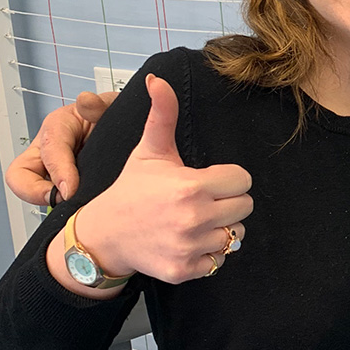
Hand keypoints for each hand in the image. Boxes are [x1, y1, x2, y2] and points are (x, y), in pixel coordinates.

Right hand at [4, 91, 115, 205]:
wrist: (129, 129)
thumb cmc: (115, 117)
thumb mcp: (111, 105)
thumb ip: (100, 104)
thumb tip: (86, 101)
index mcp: (58, 126)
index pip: (48, 150)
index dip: (58, 172)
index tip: (70, 190)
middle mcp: (49, 148)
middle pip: (20, 175)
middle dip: (34, 192)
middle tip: (61, 201)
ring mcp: (52, 168)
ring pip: (33, 189)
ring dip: (48, 200)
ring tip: (73, 206)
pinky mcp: (63, 183)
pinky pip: (53, 199)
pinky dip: (61, 206)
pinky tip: (82, 208)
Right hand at [77, 74, 252, 282]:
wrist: (104, 236)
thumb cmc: (132, 190)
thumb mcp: (149, 150)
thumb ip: (162, 114)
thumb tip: (158, 79)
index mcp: (191, 186)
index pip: (243, 180)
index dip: (228, 177)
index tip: (208, 179)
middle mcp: (194, 218)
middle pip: (245, 206)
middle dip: (228, 201)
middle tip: (202, 199)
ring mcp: (190, 247)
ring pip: (236, 234)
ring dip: (221, 227)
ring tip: (195, 220)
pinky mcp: (186, 270)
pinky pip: (220, 259)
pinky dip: (209, 252)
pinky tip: (189, 240)